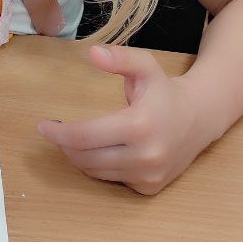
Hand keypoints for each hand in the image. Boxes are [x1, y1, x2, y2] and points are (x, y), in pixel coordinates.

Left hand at [36, 46, 211, 195]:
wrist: (199, 119)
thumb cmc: (164, 91)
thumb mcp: (145, 67)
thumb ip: (119, 58)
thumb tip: (92, 53)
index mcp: (141, 125)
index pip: (84, 137)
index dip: (58, 133)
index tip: (42, 126)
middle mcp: (146, 156)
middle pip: (85, 158)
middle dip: (64, 145)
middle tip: (56, 132)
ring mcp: (148, 176)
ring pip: (95, 172)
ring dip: (79, 157)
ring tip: (75, 139)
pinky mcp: (149, 188)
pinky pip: (111, 180)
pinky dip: (99, 167)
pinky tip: (101, 151)